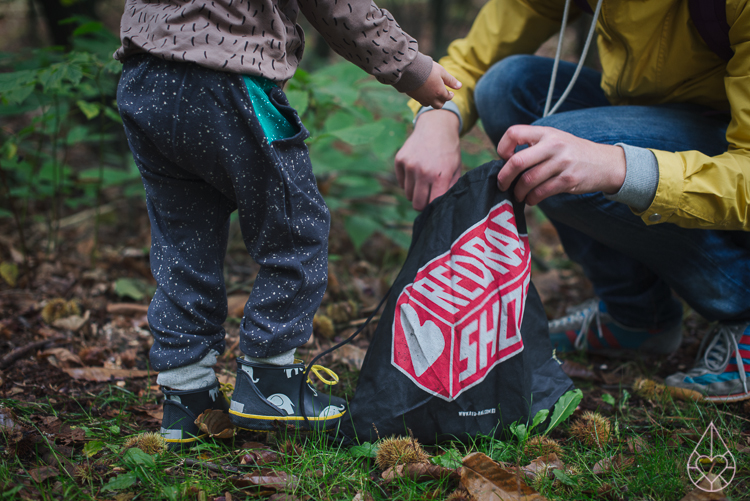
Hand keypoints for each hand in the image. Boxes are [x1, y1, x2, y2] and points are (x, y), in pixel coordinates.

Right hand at [395, 110, 461, 209]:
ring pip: (408, 194)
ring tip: (423, 183)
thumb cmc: (449, 151)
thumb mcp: (456, 169)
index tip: (435, 206)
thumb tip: (441, 206)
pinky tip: (416, 172)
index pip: (432, 204)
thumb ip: (450, 189)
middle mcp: (423, 172)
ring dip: (415, 192)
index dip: (434, 207)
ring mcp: (409, 166)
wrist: (436, 127)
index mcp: (440, 176)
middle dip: (422, 204)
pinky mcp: (400, 160)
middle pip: (417, 203)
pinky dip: (407, 182)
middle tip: (427, 198)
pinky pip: (401, 182)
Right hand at [406, 62, 461, 108]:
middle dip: (443, 101)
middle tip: (443, 95)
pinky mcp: (414, 97)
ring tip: (434, 95)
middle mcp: (431, 98)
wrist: (410, 69)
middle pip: (439, 105)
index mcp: (440, 92)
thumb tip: (460, 86)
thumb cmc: (428, 69)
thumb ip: (451, 80)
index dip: (450, 95)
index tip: (451, 92)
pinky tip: (425, 93)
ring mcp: (422, 98)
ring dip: (433, 101)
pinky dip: (425, 99)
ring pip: (430, 105)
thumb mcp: (442, 72)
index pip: (447, 98)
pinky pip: (422, 101)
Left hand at [495, 125, 625, 205]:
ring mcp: (562, 162)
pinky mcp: (568, 180)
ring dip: (518, 192)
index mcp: (546, 132)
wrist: (605, 163)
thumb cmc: (571, 153)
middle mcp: (553, 145)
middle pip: (517, 161)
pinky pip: (541, 192)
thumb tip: (505, 164)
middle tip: (502, 185)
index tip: (503, 159)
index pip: (514, 133)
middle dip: (504, 177)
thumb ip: (533, 146)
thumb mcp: (554, 139)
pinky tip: (531, 199)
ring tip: (519, 195)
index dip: (502, 147)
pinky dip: (532, 199)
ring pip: (528, 181)